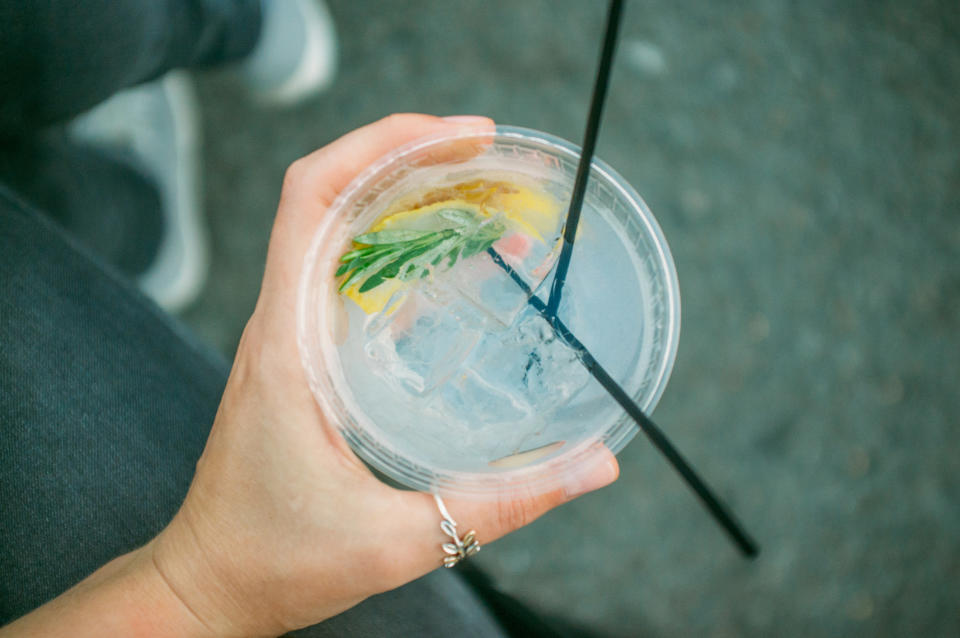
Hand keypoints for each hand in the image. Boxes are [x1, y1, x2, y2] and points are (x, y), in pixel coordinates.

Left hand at [149, 114, 619, 636]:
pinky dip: (401, 251)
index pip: (314, 198)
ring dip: (407, 200)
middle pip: (333, 195)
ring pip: (340, 230)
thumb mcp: (398, 539)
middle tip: (492, 157)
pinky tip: (455, 267)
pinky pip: (347, 275)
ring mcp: (288, 334)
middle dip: (411, 157)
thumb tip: (594, 467)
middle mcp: (282, 321)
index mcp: (289, 342)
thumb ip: (503, 504)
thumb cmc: (276, 561)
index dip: (382, 144)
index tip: (461, 138)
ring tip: (486, 199)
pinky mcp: (301, 355)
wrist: (208, 584)